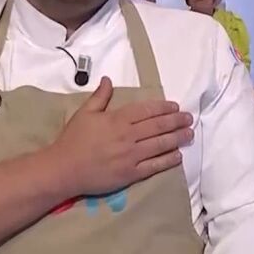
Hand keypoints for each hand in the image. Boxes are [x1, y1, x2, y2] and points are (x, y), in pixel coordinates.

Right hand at [51, 77, 193, 196]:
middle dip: (176, 121)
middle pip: (158, 126)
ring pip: (160, 144)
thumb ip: (100, 97)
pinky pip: (154, 166)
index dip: (163, 108)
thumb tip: (108, 80)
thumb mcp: (84, 113)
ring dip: (177, 138)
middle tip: (189, 118)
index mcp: (117, 119)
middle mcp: (127, 136)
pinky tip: (178, 155)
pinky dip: (168, 160)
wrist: (63, 169)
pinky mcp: (130, 174)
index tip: (175, 107)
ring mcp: (130, 156)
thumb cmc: (73, 140)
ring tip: (189, 134)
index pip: (146, 110)